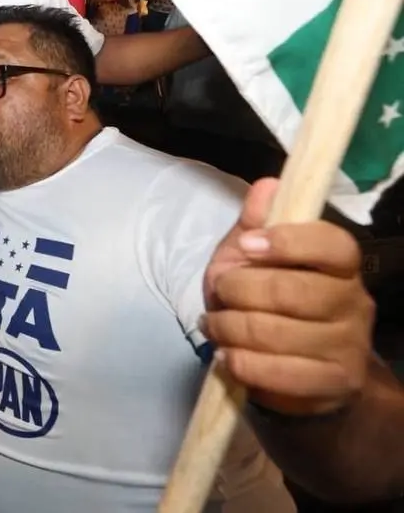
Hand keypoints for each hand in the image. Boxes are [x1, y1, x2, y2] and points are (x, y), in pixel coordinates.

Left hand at [201, 178, 375, 415]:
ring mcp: (348, 347)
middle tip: (219, 293)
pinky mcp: (333, 384)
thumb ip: (256, 224)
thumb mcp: (250, 258)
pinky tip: (228, 356)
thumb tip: (267, 186)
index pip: (333, 245)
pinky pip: (280, 373)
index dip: (288, 242)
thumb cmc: (265, 302)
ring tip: (216, 325)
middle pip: (294, 291)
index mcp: (340, 264)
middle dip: (240, 290)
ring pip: (279, 334)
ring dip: (231, 328)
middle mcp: (354, 303)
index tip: (246, 244)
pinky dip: (242, 363)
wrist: (291, 368)